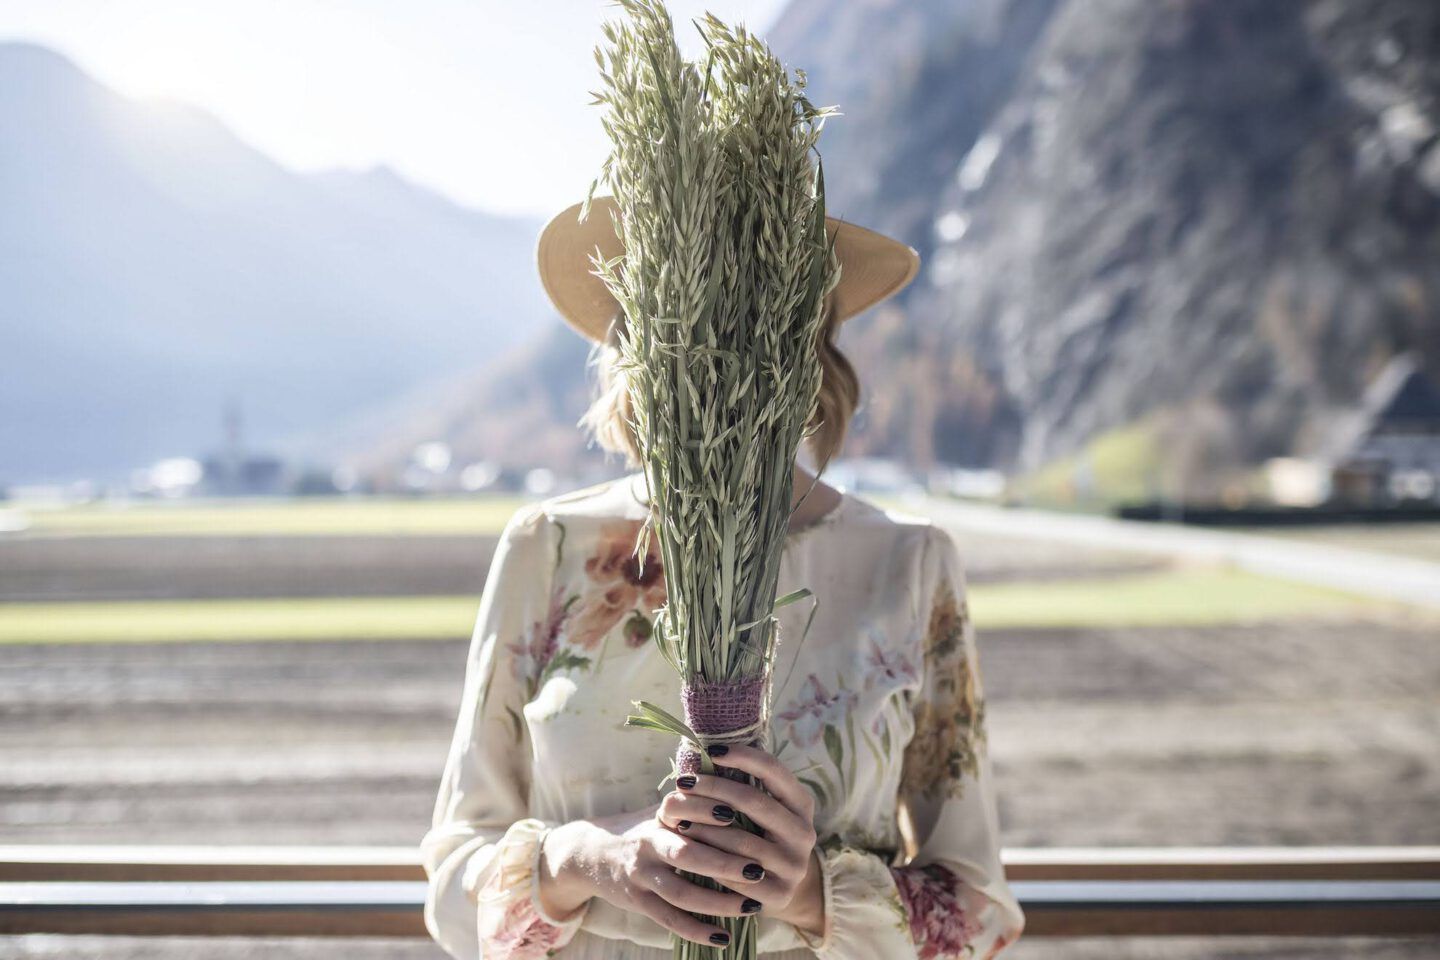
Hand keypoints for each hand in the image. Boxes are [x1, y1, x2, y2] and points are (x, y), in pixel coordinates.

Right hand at [537, 801, 765, 948]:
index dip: (710, 811)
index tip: (741, 814)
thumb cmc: (642, 829)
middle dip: (724, 863)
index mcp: (658, 817)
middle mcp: (648, 844)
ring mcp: (641, 875)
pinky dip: (697, 931)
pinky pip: (670, 920)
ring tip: (751, 906)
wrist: (591, 853)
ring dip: (718, 903)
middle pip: (686, 854)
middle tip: (758, 870)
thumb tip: (742, 792)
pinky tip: (724, 938)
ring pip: (681, 893)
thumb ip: (695, 806)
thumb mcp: (661, 812)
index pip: (685, 810)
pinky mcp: (638, 901)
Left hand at [655, 744, 824, 936]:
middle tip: (683, 782)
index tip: (711, 750)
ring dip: (705, 827)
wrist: (776, 887)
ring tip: (678, 818)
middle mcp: (804, 833)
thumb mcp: (762, 810)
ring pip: (741, 840)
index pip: (774, 771)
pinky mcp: (779, 894)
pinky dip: (711, 862)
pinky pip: (736, 875)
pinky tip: (691, 852)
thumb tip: (709, 752)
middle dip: (714, 788)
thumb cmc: (759, 837)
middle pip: (754, 801)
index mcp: (802, 805)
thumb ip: (746, 786)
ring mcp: (794, 866)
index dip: (743, 756)